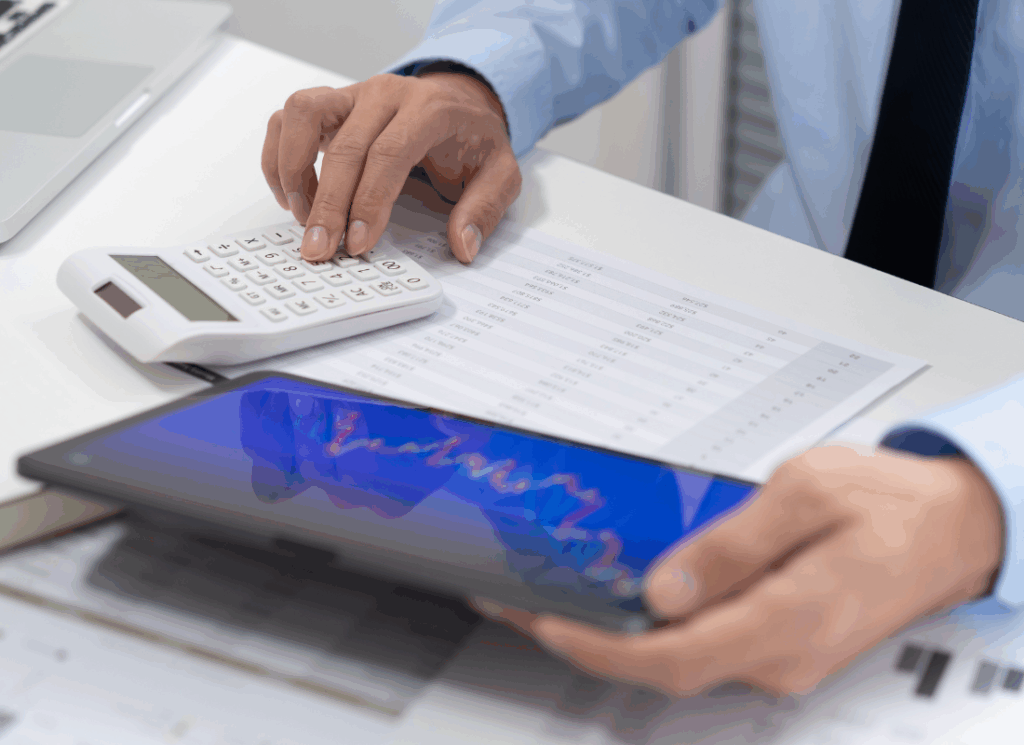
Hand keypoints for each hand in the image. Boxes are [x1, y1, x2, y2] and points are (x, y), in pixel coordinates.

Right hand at [262, 72, 520, 263]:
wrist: (459, 102)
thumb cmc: (473, 140)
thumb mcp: (501, 173)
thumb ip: (485, 209)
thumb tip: (463, 246)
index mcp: (428, 108)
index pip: (389, 153)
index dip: (369, 200)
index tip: (358, 242)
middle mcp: (384, 94)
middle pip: (344, 145)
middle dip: (328, 204)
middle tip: (320, 249)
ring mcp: (351, 95)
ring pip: (301, 115)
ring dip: (293, 172)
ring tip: (304, 219)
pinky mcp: (328, 105)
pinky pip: (286, 121)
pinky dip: (279, 159)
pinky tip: (293, 199)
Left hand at [477, 446, 1003, 696]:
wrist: (954, 529)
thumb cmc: (890, 504)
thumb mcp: (806, 493)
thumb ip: (732, 545)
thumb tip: (664, 588)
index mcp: (788, 618)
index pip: (672, 658)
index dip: (600, 649)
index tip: (547, 624)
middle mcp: (782, 655)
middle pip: (664, 667)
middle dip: (589, 640)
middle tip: (524, 606)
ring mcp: (783, 658)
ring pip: (681, 658)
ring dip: (617, 632)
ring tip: (560, 594)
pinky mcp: (781, 646)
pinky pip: (706, 645)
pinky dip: (656, 626)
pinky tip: (627, 596)